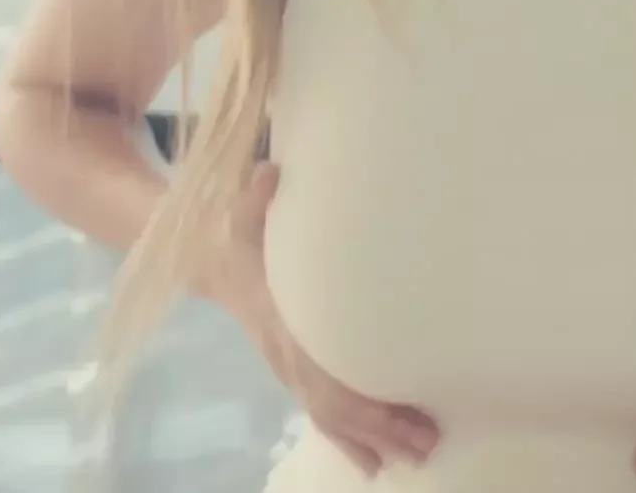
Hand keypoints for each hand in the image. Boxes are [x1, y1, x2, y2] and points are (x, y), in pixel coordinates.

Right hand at [226, 163, 440, 475]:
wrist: (208, 261)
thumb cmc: (235, 235)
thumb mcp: (239, 212)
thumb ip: (255, 197)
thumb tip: (268, 173)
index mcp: (280, 322)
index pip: (321, 371)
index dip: (357, 396)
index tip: (395, 412)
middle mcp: (286, 354)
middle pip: (333, 404)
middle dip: (379, 428)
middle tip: (427, 444)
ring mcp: (289, 367)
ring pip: (329, 416)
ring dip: (372, 440)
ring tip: (417, 457)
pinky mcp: (295, 370)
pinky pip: (322, 413)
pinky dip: (349, 439)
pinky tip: (375, 462)